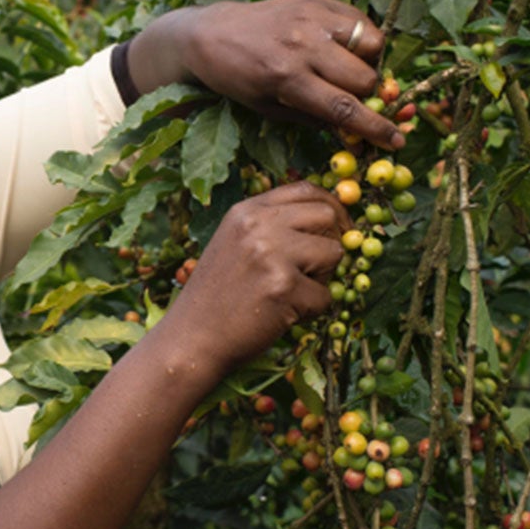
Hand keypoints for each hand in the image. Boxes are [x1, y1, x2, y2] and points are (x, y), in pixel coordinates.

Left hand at [127, 0, 402, 149]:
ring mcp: (311, 18)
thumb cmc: (237, 79)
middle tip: (352, 96)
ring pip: (371, 46)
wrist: (211, 34)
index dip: (375, 128)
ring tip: (346, 69)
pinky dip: (362, 38)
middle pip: (364, 78)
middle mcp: (302, 46)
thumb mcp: (268, 108)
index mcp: (286, 79)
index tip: (396, 140)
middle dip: (366, 95)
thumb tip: (354, 128)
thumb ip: (312, 117)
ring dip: (367, 64)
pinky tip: (343, 47)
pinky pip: (361, 21)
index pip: (344, 108)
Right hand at [155, 180, 350, 379]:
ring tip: (294, 294)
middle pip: (327, 215)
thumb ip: (271, 227)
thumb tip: (329, 217)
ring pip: (334, 252)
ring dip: (324, 278)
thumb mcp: (235, 244)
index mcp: (246, 211)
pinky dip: (313, 311)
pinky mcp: (282, 287)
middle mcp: (257, 224)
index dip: (331, 207)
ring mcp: (270, 253)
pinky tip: (284, 315)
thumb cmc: (217, 297)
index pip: (305, 190)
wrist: (191, 338)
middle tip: (322, 269)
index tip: (338, 228)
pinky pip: (326, 296)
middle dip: (333, 242)